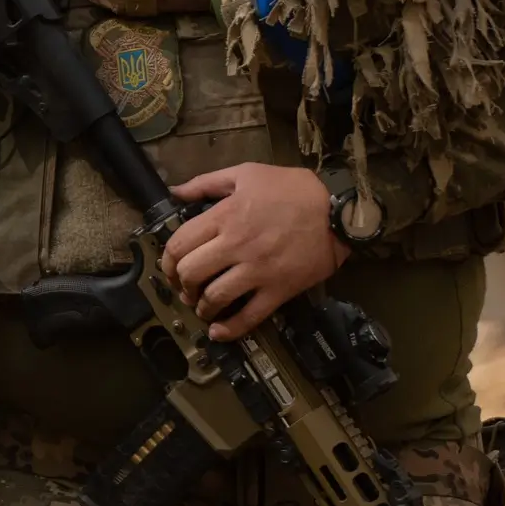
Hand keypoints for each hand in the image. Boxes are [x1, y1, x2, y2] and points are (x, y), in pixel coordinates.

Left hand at [158, 163, 350, 340]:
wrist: (337, 211)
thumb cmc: (290, 189)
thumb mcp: (246, 173)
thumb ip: (206, 183)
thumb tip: (174, 192)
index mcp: (225, 216)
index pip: (180, 244)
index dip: (167, 260)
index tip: (170, 267)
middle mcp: (236, 245)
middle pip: (192, 273)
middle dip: (181, 284)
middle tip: (184, 288)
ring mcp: (258, 271)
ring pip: (216, 297)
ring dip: (201, 307)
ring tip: (201, 307)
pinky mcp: (278, 290)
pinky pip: (250, 316)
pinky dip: (230, 329)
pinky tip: (218, 332)